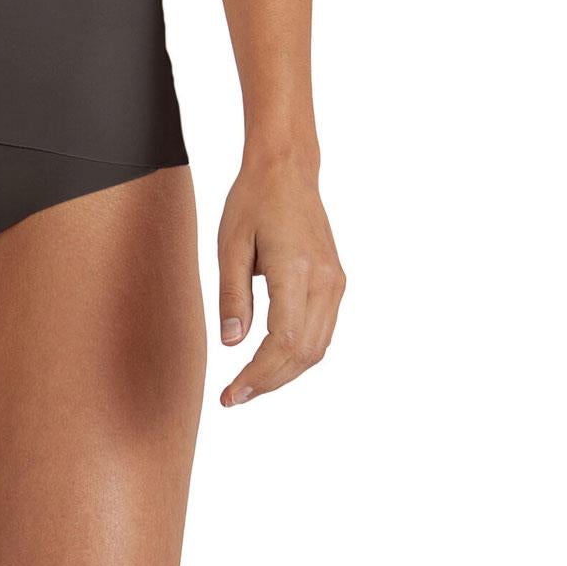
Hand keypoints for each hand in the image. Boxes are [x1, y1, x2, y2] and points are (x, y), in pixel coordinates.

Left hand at [216, 149, 344, 405]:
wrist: (287, 169)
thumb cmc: (252, 200)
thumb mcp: (230, 244)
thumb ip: (233, 295)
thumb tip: (232, 345)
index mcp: (296, 270)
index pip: (284, 342)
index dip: (258, 376)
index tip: (232, 394)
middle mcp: (324, 281)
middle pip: (304, 353)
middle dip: (270, 381)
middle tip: (236, 396)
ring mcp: (335, 282)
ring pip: (318, 348)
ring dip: (286, 372)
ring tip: (250, 384)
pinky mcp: (336, 281)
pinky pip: (322, 330)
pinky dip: (300, 353)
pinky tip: (273, 359)